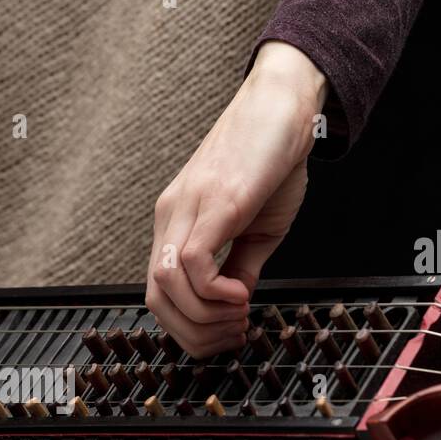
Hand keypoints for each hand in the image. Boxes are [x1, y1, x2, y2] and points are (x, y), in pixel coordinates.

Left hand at [145, 41, 328, 356]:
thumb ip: (241, 266)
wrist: (285, 106)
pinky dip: (214, 291)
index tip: (227, 331)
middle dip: (193, 332)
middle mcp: (172, 216)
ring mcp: (188, 208)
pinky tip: (243, 293)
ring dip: (205, 315)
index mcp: (177, 224)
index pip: (158, 293)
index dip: (189, 327)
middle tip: (233, 333)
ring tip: (241, 312)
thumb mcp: (257, 227)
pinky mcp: (215, 201)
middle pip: (155, 298)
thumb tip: (234, 303)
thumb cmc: (272, 160)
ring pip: (166, 284)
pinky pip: (192, 261)